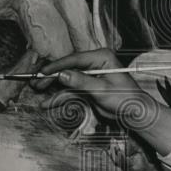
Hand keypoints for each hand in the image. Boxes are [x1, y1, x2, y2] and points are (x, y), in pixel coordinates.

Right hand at [35, 49, 170, 154]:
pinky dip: (60, 96)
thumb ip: (81, 82)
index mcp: (101, 57)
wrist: (134, 113)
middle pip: (68, 68)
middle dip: (51, 76)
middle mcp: (94, 63)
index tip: (43, 72)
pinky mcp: (88, 86)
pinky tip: (47, 103)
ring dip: (53, 87)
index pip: (75, 59)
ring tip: (38, 92)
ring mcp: (90, 75)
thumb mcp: (102, 90)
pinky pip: (71, 90)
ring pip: (67, 79)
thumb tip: (62, 75)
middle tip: (36, 83)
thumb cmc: (125, 98)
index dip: (58, 66)